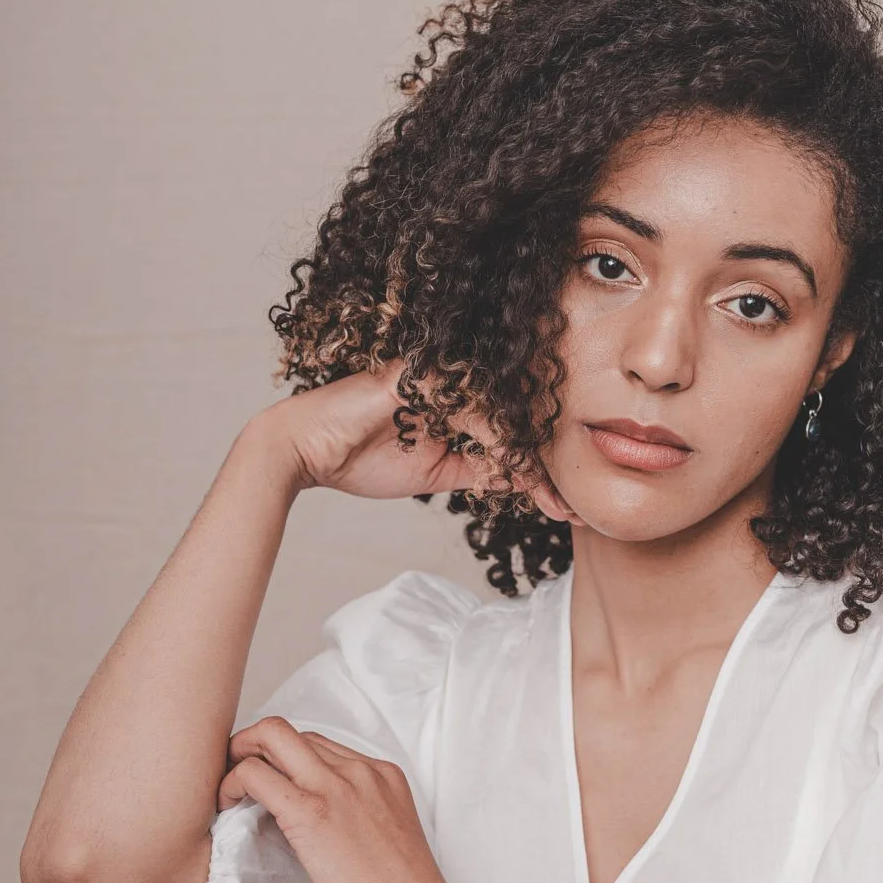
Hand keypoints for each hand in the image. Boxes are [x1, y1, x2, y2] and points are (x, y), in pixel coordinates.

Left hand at [218, 717, 471, 882]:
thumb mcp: (388, 842)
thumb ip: (359, 821)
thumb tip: (322, 831)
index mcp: (384, 776)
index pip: (320, 745)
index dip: (285, 760)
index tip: (270, 783)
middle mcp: (362, 770)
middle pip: (292, 732)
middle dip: (254, 747)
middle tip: (237, 779)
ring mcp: (337, 786)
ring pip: (270, 736)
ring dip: (240, 758)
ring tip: (229, 793)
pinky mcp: (310, 811)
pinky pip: (254, 773)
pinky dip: (230, 783)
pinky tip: (226, 807)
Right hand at [250, 367, 578, 520]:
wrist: (305, 452)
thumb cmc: (360, 456)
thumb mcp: (438, 472)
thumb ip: (481, 470)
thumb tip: (523, 482)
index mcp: (457, 396)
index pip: (510, 427)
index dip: (539, 467)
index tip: (566, 508)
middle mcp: (453, 378)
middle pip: (516, 417)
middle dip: (548, 466)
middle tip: (576, 509)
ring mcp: (438, 373)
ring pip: (502, 413)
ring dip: (532, 460)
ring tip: (555, 499)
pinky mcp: (420, 376)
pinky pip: (472, 408)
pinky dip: (498, 442)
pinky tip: (519, 473)